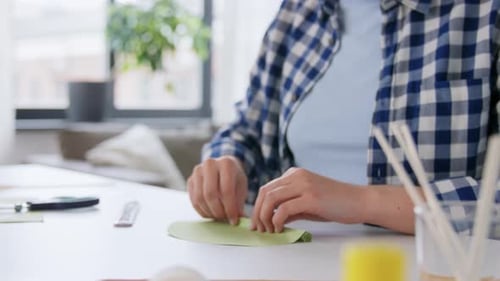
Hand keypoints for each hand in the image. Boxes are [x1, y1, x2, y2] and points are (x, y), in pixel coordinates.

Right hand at [187, 156, 247, 224]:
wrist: (223, 167)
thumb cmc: (233, 177)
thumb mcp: (241, 186)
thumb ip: (239, 202)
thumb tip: (238, 219)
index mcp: (226, 164)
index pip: (226, 190)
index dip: (230, 208)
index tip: (233, 220)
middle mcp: (210, 164)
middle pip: (210, 194)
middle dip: (218, 211)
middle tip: (224, 219)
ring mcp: (197, 171)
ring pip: (200, 198)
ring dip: (209, 212)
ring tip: (219, 217)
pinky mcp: (190, 180)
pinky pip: (193, 200)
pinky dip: (202, 211)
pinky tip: (211, 214)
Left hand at [251, 167, 366, 232]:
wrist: (360, 201)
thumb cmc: (336, 204)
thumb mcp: (308, 203)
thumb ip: (290, 207)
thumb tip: (272, 218)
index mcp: (295, 174)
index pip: (267, 188)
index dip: (258, 206)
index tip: (258, 222)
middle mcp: (297, 176)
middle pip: (265, 192)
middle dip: (257, 212)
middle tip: (259, 229)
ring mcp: (304, 185)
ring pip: (271, 198)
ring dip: (264, 217)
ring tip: (269, 230)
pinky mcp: (311, 197)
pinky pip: (283, 209)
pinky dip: (276, 220)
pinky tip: (279, 229)